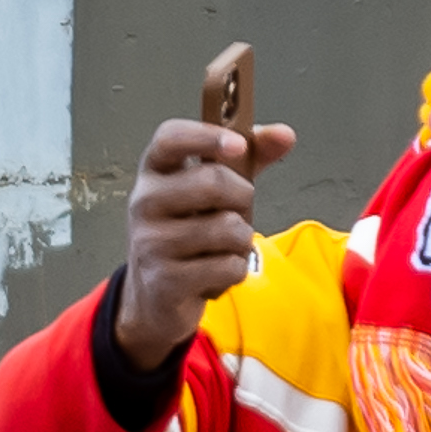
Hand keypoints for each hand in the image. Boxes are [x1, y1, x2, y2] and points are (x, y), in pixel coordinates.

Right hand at [118, 119, 295, 370]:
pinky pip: (228, 266)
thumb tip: (285, 134)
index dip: (206, 136)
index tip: (238, 145)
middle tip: (237, 212)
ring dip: (241, 241)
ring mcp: (151, 242)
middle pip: (213, 182)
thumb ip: (247, 161)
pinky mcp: (165, 280)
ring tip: (223, 248)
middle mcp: (144, 202)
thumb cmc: (187, 233)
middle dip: (242, 197)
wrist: (154, 298)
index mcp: (154, 172)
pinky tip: (216, 274)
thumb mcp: (210, 194)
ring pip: (228, 228)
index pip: (170, 137)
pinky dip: (235, 271)